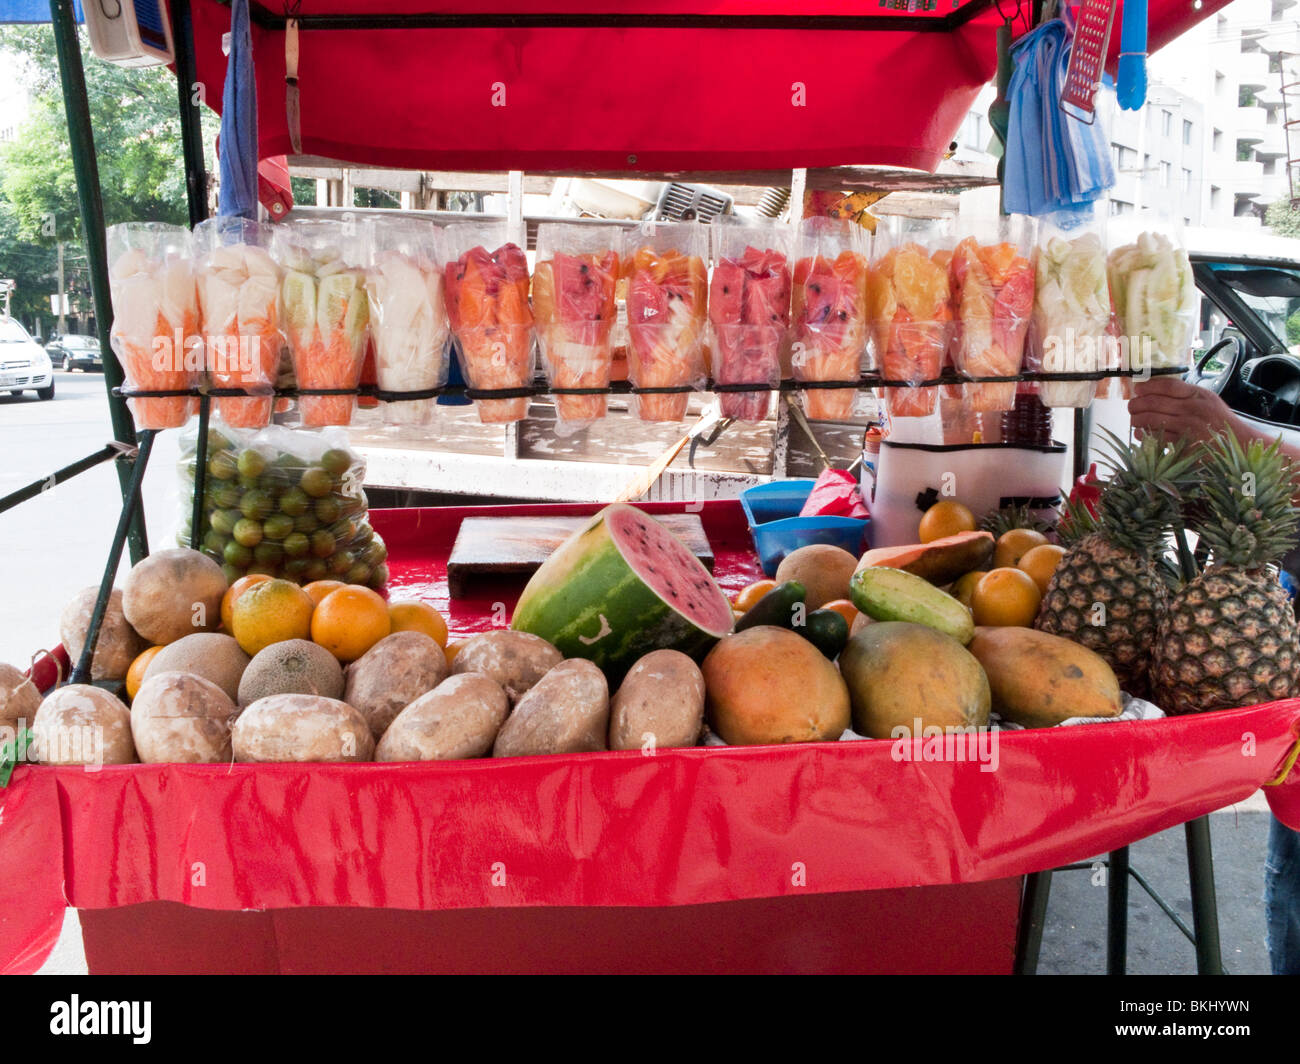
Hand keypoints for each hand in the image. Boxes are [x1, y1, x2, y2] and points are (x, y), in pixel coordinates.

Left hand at [1127, 377, 1246, 446]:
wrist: (1237, 443)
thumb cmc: (1219, 420)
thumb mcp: (1208, 399)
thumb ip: (1185, 393)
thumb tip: (1155, 388)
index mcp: (1198, 395)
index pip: (1167, 386)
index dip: (1147, 386)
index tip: (1138, 389)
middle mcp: (1192, 409)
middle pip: (1153, 402)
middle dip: (1136, 404)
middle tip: (1131, 406)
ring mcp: (1187, 427)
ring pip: (1150, 419)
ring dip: (1136, 419)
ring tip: (1134, 419)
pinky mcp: (1182, 444)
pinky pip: (1155, 437)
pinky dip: (1143, 434)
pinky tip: (1141, 432)